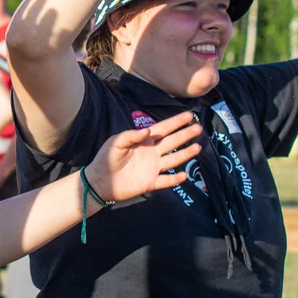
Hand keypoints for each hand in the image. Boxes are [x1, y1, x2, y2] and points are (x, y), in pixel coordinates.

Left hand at [85, 112, 201, 201]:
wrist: (99, 181)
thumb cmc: (105, 158)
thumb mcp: (115, 142)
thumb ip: (130, 135)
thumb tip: (148, 131)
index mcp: (143, 141)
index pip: (163, 129)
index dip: (176, 122)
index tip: (189, 115)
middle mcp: (151, 153)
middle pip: (172, 142)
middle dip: (185, 135)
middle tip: (199, 128)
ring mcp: (152, 168)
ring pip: (173, 160)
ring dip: (185, 154)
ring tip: (198, 147)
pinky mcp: (150, 182)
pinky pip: (165, 181)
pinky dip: (175, 179)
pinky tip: (184, 175)